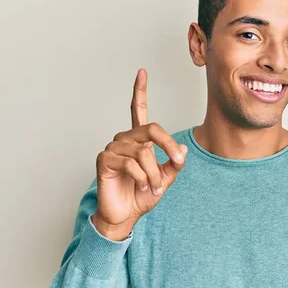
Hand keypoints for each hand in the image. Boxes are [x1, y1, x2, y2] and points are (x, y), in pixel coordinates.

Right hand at [92, 68, 187, 239]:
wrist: (125, 216)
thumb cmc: (142, 195)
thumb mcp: (166, 178)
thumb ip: (174, 163)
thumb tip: (182, 149)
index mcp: (138, 140)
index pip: (138, 111)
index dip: (140, 91)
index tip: (142, 72)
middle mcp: (125, 140)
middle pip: (151, 129)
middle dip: (168, 146)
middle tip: (177, 162)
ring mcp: (113, 149)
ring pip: (143, 152)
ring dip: (154, 173)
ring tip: (154, 188)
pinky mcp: (104, 160)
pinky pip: (130, 163)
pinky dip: (142, 177)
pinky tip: (141, 186)